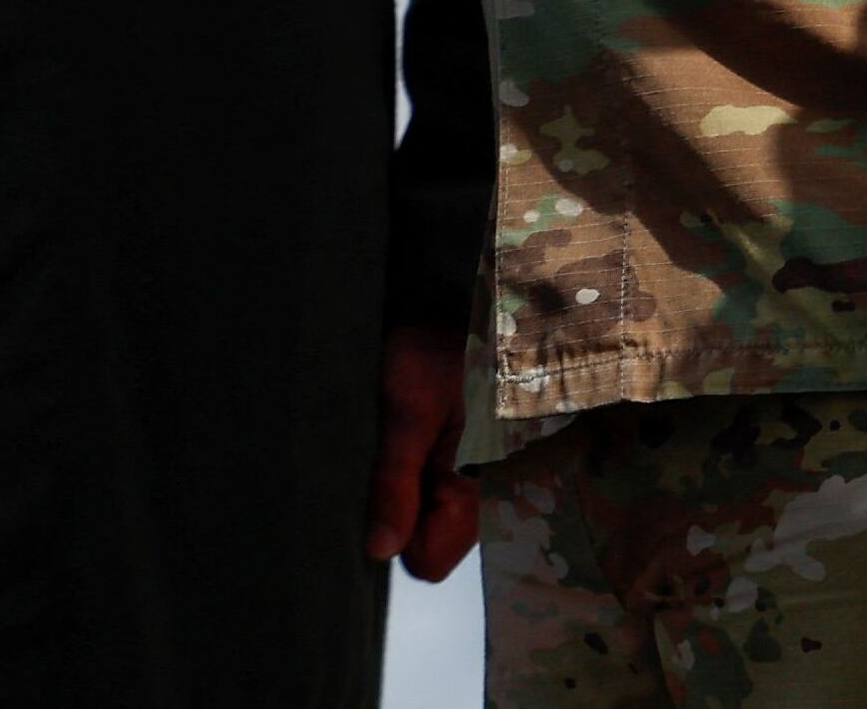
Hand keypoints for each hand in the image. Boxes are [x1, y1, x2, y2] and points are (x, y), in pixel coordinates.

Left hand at [367, 324, 481, 581]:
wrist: (454, 306)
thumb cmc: (436, 351)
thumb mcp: (407, 412)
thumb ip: (395, 483)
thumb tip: (379, 550)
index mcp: (479, 488)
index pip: (429, 560)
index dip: (396, 535)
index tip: (383, 489)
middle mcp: (487, 498)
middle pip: (429, 544)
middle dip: (402, 511)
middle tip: (393, 453)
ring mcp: (479, 485)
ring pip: (430, 521)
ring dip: (409, 490)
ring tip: (403, 438)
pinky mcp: (470, 468)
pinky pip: (436, 497)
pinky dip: (418, 475)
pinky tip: (413, 437)